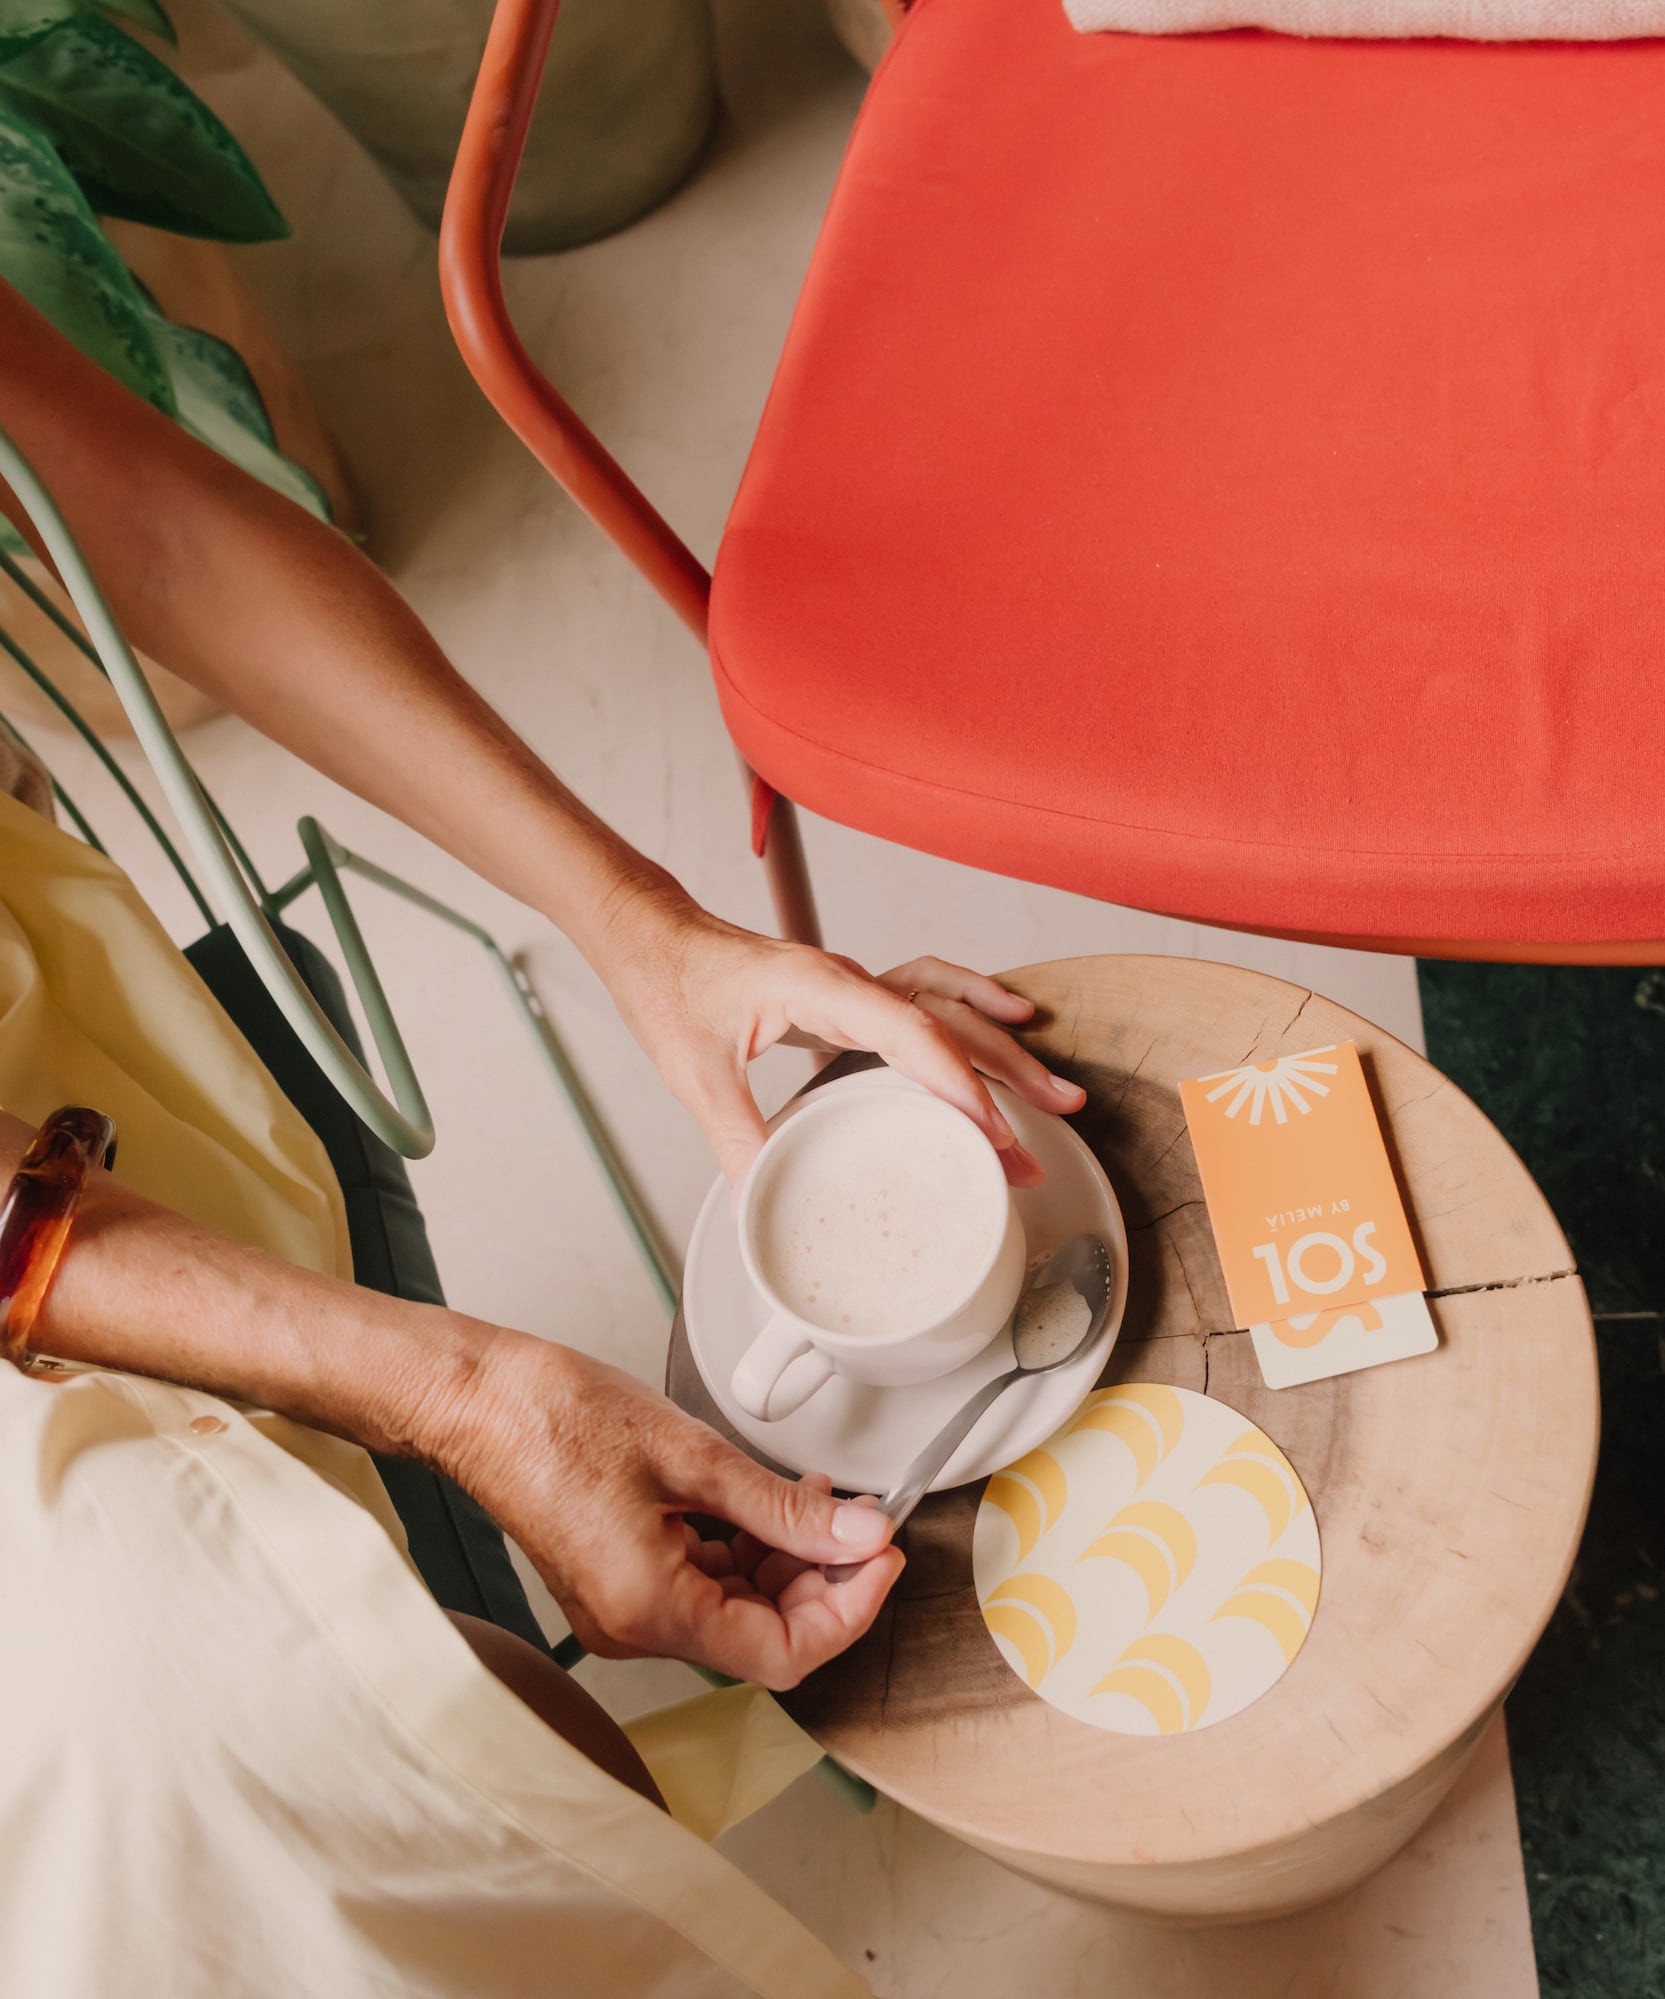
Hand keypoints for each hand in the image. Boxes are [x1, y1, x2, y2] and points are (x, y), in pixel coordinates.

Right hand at [447, 1332, 904, 1689]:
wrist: (475, 1400)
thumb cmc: (556, 1417)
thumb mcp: (691, 1454)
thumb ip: (784, 1507)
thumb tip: (860, 1536)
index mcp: (650, 1609)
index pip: (783, 1655)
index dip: (849, 1610)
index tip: (883, 1554)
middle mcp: (634, 1626)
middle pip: (764, 1636)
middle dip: (826, 1580)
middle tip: (864, 1519)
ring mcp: (624, 1608)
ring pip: (738, 1609)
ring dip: (790, 1561)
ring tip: (821, 1499)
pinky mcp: (619, 1580)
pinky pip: (703, 1585)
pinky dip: (748, 1550)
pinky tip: (772, 1503)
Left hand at [594, 883, 1086, 1185]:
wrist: (650, 936)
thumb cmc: (668, 984)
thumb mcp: (695, 1074)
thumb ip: (736, 1141)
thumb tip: (766, 1206)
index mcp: (816, 986)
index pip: (908, 1031)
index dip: (957, 1082)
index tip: (992, 1129)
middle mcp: (847, 979)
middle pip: (947, 1021)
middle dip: (1006, 1074)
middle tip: (1055, 1120)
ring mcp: (853, 983)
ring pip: (948, 1007)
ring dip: (1003, 1046)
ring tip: (1054, 1090)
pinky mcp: (849, 994)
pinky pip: (928, 995)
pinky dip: (972, 1010)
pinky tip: (1007, 1022)